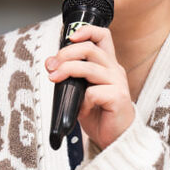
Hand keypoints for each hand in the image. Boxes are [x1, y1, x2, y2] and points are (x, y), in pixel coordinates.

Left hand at [45, 23, 135, 149]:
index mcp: (107, 65)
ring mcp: (118, 83)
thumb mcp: (81, 91)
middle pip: (90, 48)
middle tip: (51, 66)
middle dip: (66, 53)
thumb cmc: (100, 114)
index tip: (69, 37)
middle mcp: (114, 70)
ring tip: (55, 79)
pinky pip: (93, 92)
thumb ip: (71, 77)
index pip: (102, 36)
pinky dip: (82, 100)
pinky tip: (80, 109)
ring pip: (89, 67)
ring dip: (67, 70)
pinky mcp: (118, 98)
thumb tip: (51, 65)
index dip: (86, 31)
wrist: (117, 139)